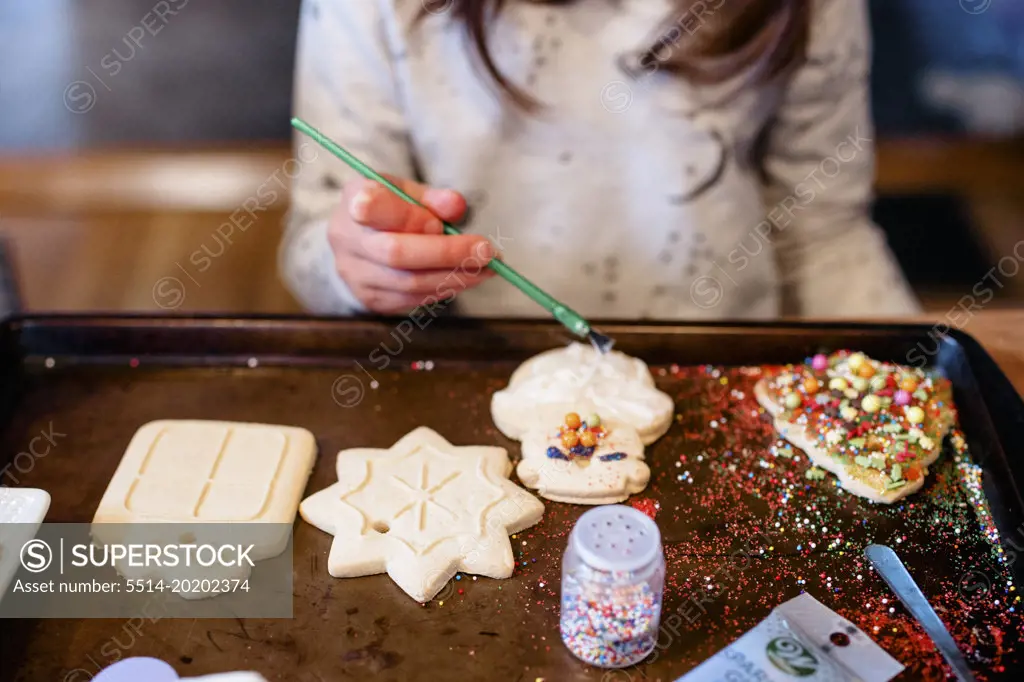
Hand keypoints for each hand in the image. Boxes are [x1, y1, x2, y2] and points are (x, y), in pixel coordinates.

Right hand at [328, 176, 496, 312]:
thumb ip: (434, 197)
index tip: (439, 223)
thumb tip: (457, 206)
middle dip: (448, 254)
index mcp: (354, 198)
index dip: (409, 217)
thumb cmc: (390, 208)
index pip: (372, 207)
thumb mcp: (410, 191)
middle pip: (396, 253)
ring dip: (454, 277)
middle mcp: (346, 238)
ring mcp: (354, 273)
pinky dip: (442, 290)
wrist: (359, 238)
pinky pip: (411, 299)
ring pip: (408, 282)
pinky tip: (464, 279)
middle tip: (487, 253)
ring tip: (485, 268)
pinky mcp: (368, 298)